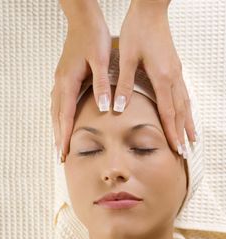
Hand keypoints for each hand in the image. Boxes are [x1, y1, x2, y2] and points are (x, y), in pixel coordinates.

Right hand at [50, 5, 111, 161]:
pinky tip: (62, 122)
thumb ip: (101, 84)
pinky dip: (58, 116)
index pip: (65, 115)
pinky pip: (58, 102)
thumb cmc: (93, 37)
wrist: (83, 20)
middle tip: (60, 156)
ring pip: (55, 110)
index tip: (64, 152)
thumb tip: (104, 107)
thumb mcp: (101, 59)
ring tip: (60, 144)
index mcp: (68, 81)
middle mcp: (60, 83)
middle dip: (58, 137)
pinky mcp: (64, 77)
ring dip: (57, 128)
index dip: (65, 135)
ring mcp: (60, 80)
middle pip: (56, 116)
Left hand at [113, 0, 196, 155]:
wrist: (151, 9)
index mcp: (161, 77)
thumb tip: (118, 108)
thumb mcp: (127, 58)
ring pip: (185, 104)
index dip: (172, 133)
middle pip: (180, 112)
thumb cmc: (138, 30)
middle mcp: (173, 77)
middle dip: (183, 133)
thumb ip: (123, 84)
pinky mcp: (175, 67)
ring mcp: (176, 72)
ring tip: (193, 138)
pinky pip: (184, 94)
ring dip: (188, 123)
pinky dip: (187, 108)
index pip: (168, 113)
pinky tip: (187, 114)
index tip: (177, 149)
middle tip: (186, 151)